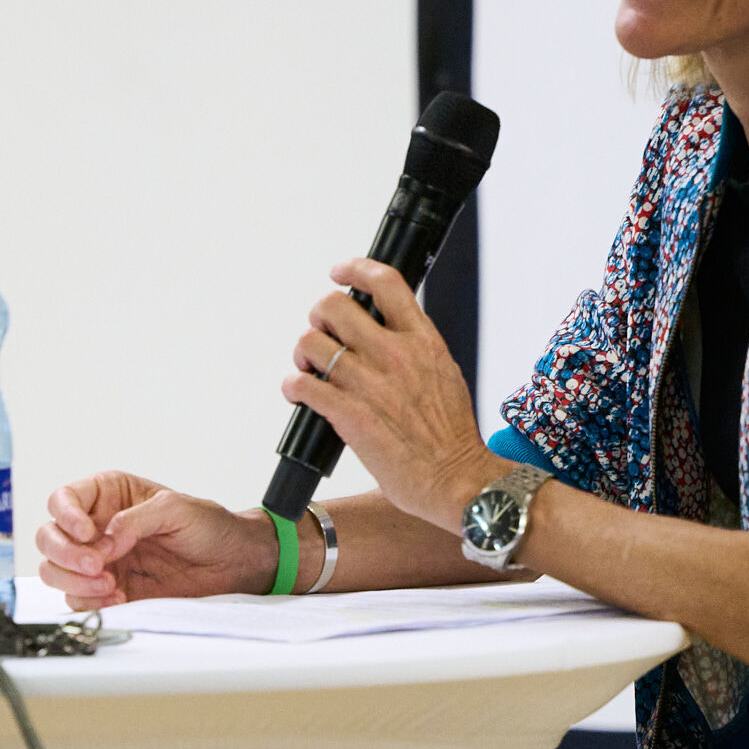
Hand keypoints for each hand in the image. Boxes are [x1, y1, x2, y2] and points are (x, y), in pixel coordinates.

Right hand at [36, 470, 274, 610]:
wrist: (233, 564)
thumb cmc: (209, 527)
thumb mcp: (175, 509)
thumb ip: (135, 520)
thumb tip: (105, 540)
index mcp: (107, 496)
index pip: (63, 500)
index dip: (66, 517)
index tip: (88, 534)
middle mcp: (96, 528)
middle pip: (49, 538)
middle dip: (65, 554)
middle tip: (95, 564)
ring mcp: (99, 561)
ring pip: (54, 571)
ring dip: (75, 581)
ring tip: (111, 585)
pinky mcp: (107, 591)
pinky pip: (78, 599)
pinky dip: (90, 602)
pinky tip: (118, 598)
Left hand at [285, 259, 503, 533]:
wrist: (455, 478)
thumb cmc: (451, 436)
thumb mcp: (444, 373)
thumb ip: (415, 348)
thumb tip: (388, 335)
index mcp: (422, 340)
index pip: (385, 282)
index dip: (354, 269)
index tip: (339, 273)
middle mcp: (394, 354)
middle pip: (334, 307)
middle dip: (319, 318)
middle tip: (321, 336)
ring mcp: (369, 383)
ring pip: (310, 342)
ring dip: (302, 354)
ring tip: (309, 369)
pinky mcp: (348, 414)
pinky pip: (302, 384)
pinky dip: (293, 386)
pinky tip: (299, 393)